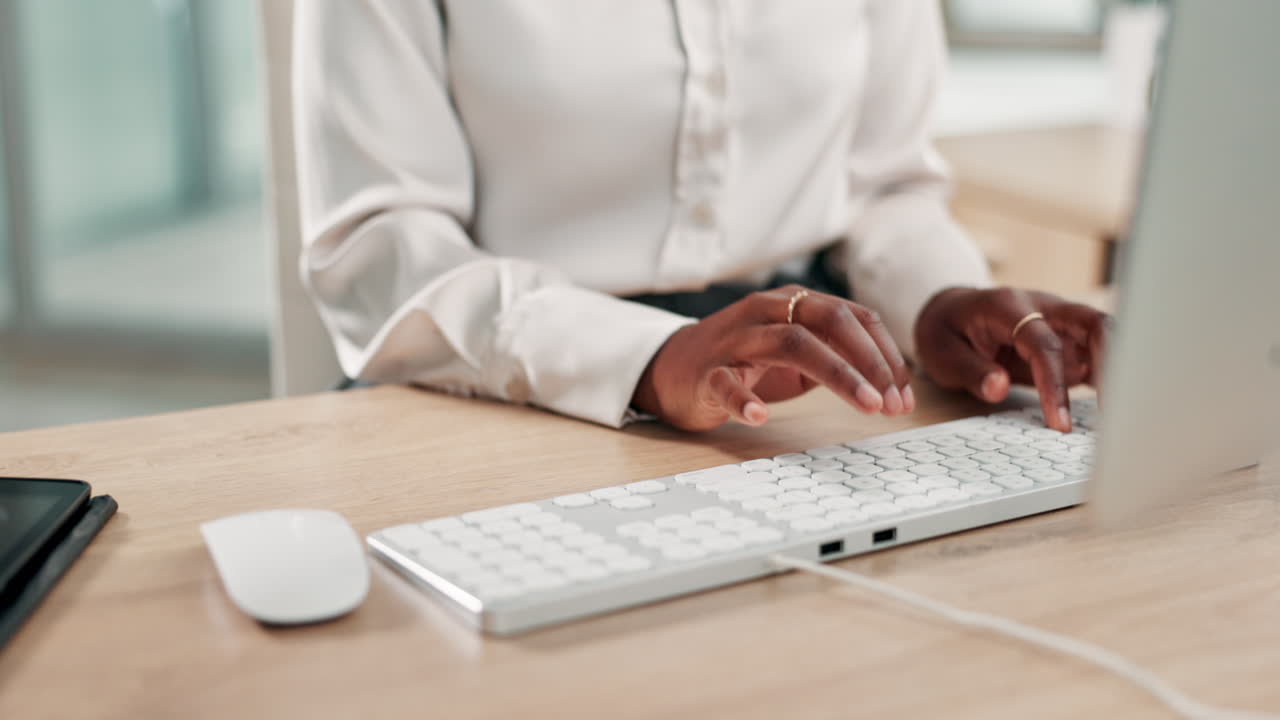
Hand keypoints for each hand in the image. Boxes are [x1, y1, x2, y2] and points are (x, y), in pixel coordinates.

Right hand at [632, 286, 913, 430]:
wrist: (674, 369)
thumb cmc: (745, 362)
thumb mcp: (797, 354)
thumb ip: (837, 356)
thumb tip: (892, 381)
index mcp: (794, 303)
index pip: (853, 317)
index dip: (885, 355)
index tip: (904, 395)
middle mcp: (766, 312)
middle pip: (829, 321)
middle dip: (869, 361)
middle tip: (892, 403)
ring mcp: (736, 340)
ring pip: (791, 343)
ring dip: (837, 374)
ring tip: (865, 406)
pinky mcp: (707, 372)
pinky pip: (726, 383)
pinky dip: (744, 400)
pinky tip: (760, 416)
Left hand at [914, 287, 1108, 432]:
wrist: (951, 311)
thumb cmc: (947, 331)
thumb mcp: (942, 352)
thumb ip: (971, 371)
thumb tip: (999, 389)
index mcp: (1009, 307)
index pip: (1044, 344)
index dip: (1054, 385)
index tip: (1059, 423)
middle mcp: (1045, 308)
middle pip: (1095, 324)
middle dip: (1113, 365)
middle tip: (1117, 414)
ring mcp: (1062, 322)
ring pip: (1108, 337)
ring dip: (1120, 372)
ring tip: (1124, 417)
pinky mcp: (1070, 341)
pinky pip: (1100, 356)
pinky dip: (1112, 381)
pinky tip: (1117, 413)